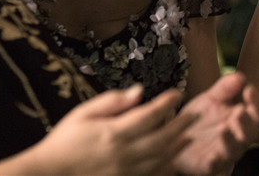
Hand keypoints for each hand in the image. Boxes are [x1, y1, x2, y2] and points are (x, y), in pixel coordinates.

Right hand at [14, 85, 191, 174]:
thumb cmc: (64, 142)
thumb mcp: (82, 114)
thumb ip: (112, 102)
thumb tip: (139, 91)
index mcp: (113, 133)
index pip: (150, 114)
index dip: (167, 102)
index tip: (176, 94)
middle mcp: (123, 154)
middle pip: (163, 138)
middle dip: (181, 124)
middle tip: (194, 114)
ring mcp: (125, 173)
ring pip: (161, 159)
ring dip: (178, 147)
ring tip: (188, 136)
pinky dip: (165, 168)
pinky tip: (172, 160)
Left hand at [173, 71, 258, 175]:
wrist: (173, 137)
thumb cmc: (198, 118)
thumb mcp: (210, 99)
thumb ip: (225, 88)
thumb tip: (240, 77)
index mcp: (241, 119)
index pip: (256, 111)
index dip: (256, 102)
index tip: (249, 90)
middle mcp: (237, 137)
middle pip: (250, 133)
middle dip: (247, 123)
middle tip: (240, 112)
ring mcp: (224, 153)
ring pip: (234, 151)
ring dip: (231, 141)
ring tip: (223, 129)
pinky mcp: (207, 166)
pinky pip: (215, 167)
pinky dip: (215, 163)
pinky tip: (212, 157)